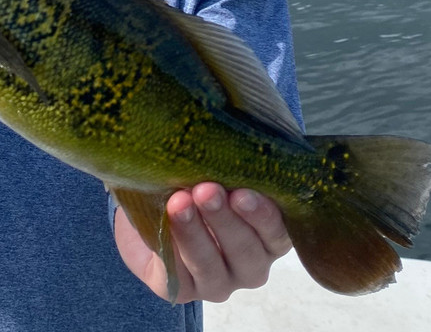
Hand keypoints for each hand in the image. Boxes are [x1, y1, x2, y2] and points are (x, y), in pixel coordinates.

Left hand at [114, 183, 291, 303]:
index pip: (277, 233)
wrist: (153, 207)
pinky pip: (178, 275)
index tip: (242, 192)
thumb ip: (225, 166)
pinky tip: (162, 224)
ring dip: (194, 233)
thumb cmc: (197, 184)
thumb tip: (224, 139)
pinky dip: (170, 247)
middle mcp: (249, 265)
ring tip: (178, 202)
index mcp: (269, 237)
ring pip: (211, 266)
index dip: (263, 215)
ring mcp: (217, 282)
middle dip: (225, 220)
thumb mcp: (215, 172)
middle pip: (246, 252)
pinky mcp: (182, 291)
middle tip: (206, 190)